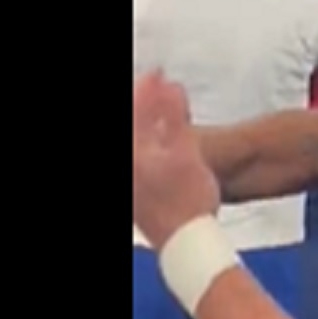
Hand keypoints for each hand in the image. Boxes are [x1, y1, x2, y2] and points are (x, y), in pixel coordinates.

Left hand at [132, 72, 219, 249]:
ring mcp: (131, 185)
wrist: (189, 245)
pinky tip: (159, 139)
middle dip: (143, 105)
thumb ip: (174, 116)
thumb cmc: (188, 200)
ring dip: (145, 122)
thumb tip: (168, 85)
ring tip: (160, 107)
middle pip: (134, 129)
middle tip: (157, 86)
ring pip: (136, 144)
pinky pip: (139, 158)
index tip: (158, 74)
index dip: (145, 90)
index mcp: (133, 156)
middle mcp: (128, 170)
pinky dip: (147, 141)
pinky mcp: (138, 196)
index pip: (135, 113)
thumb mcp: (186, 152)